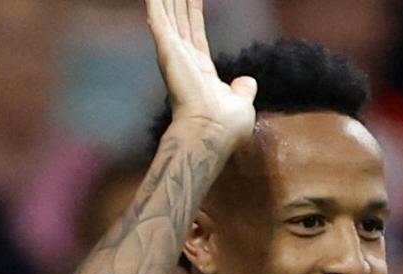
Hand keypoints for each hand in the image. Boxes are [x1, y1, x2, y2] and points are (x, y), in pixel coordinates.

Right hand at [148, 0, 255, 147]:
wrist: (211, 132)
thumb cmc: (226, 125)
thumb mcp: (241, 102)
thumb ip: (243, 89)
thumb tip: (247, 82)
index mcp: (200, 68)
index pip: (195, 32)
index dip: (193, 12)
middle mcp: (183, 57)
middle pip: (179, 18)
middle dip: (178, 0)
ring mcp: (173, 52)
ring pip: (168, 13)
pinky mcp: (167, 49)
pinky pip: (159, 17)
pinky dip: (156, 3)